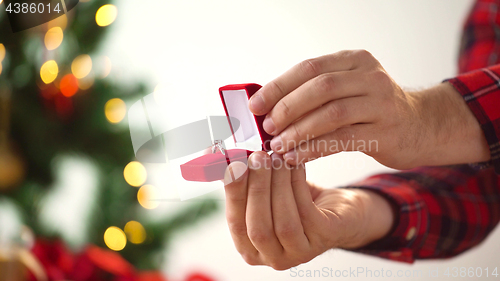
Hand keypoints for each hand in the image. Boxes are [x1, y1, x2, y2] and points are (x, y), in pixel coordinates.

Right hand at [223, 151, 393, 269]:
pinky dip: (297, 184)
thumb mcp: (267, 192)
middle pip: (258, 228)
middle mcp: (274, 257)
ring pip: (284, 221)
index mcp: (252, 248)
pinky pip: (306, 212)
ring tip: (276, 157)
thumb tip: (223, 157)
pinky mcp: (324, 239)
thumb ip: (246, 181)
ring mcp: (300, 252)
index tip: (234, 166)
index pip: (236, 224)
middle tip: (258, 157)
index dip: (234, 194)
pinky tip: (295, 164)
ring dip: (278, 184)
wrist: (339, 211)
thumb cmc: (297, 201)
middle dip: (257, 189)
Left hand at [248, 50, 489, 168]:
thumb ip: (315, 94)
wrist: (420, 126)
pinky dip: (314, 149)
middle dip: (286, 107)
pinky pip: (342, 140)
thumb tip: (267, 109)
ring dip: (298, 131)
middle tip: (266, 127)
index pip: (310, 68)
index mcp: (355, 61)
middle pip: (320, 87)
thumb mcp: (348, 90)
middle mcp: (370, 77)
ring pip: (331, 114)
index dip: (279, 86)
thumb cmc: (371, 110)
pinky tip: (296, 157)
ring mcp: (381, 103)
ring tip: (277, 146)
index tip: (255, 105)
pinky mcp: (386, 132)